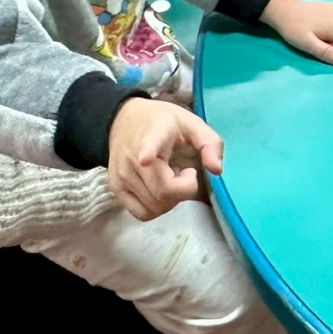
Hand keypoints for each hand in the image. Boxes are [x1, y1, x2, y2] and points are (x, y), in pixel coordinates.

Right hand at [105, 97, 223, 220]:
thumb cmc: (164, 123)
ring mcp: (121, 175)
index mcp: (155, 134)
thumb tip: (216, 170)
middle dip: (184, 189)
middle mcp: (132, 157)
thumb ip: (210, 144)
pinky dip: (157, 207)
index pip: (149, 145)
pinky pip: (141, 213)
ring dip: (171, 199)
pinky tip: (159, 189)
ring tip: (170, 177)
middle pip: (163, 191)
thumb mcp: (192, 124)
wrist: (125, 120)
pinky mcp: (115, 189)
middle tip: (185, 173)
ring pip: (154, 206)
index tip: (146, 159)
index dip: (148, 153)